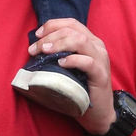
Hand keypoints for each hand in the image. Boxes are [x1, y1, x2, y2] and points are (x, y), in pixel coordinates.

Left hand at [29, 18, 114, 135]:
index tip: (37, 35)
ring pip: (80, 41)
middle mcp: (97, 46)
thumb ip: (61, 53)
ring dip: (59, 44)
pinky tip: (60, 64)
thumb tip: (38, 46)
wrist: (99, 113)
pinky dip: (72, 60)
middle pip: (72, 30)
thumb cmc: (81, 88)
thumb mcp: (70, 66)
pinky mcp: (101, 74)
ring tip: (45, 52)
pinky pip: (87, 62)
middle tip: (34, 49)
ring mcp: (101, 59)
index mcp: (90, 41)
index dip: (52, 25)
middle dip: (50, 37)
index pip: (71, 23)